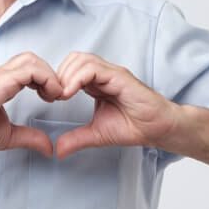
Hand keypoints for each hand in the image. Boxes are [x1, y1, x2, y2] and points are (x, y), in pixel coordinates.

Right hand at [0, 52, 62, 158]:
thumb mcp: (7, 136)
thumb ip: (29, 138)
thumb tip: (47, 146)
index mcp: (0, 84)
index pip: (28, 68)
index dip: (45, 80)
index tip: (51, 98)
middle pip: (31, 59)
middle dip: (49, 74)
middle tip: (55, 95)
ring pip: (32, 60)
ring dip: (49, 75)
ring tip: (52, 95)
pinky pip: (29, 70)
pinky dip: (46, 79)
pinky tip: (48, 95)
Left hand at [54, 52, 183, 159]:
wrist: (158, 129)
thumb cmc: (134, 126)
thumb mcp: (97, 134)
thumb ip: (76, 139)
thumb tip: (58, 150)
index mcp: (96, 83)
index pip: (71, 68)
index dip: (57, 80)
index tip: (50, 98)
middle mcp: (103, 74)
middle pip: (73, 59)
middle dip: (59, 75)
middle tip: (54, 96)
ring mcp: (112, 73)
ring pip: (82, 60)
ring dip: (66, 76)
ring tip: (62, 95)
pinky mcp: (119, 77)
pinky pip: (93, 69)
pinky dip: (77, 78)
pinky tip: (70, 93)